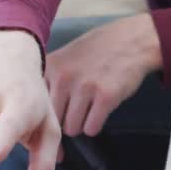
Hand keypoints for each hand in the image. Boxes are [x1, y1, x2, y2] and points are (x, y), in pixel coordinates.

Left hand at [46, 14, 161, 137]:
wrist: (131, 41)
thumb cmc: (98, 50)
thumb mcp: (66, 56)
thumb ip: (50, 78)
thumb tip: (40, 112)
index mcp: (51, 67)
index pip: (38, 105)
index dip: (47, 113)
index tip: (57, 113)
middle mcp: (64, 77)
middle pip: (54, 120)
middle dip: (65, 120)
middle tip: (78, 111)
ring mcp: (85, 87)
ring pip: (72, 128)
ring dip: (81, 124)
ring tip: (90, 110)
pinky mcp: (106, 97)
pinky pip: (91, 128)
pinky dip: (95, 126)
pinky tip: (100, 112)